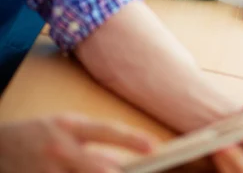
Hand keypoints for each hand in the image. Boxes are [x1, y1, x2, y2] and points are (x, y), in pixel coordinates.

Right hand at [0, 114, 153, 172]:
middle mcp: (60, 147)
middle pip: (99, 167)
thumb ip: (89, 140)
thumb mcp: (63, 125)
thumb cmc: (38, 134)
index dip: (132, 139)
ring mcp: (48, 171)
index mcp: (69, 125)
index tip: (154, 146)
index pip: (107, 130)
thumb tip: (119, 163)